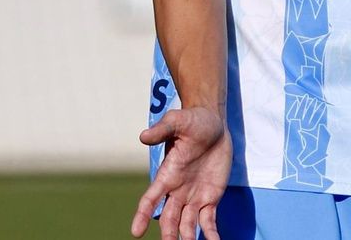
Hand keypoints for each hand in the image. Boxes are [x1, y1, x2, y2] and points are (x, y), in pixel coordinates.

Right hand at [130, 105, 232, 239]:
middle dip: (168, 235)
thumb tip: (143, 136)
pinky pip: (208, 221)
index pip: (150, 199)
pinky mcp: (210, 198)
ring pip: (186, 225)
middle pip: (169, 219)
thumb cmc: (192, 121)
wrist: (214, 124)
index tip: (136, 232)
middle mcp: (177, 191)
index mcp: (167, 175)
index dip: (142, 215)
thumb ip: (162, 130)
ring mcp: (193, 197)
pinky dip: (210, 234)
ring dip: (187, 238)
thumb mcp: (177, 122)